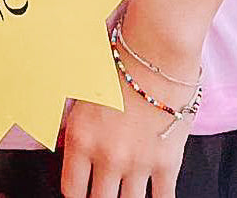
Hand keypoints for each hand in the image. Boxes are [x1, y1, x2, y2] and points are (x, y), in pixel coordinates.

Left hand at [62, 1, 202, 197]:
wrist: (155, 52)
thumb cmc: (116, 62)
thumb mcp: (82, 91)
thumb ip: (76, 125)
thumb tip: (69, 148)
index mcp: (80, 139)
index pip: (72, 190)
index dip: (77, 193)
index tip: (83, 190)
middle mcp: (107, 157)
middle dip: (101, 197)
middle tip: (105, 189)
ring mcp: (138, 164)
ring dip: (128, 197)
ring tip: (127, 189)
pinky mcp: (167, 163)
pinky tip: (155, 194)